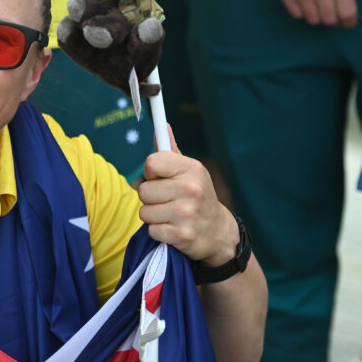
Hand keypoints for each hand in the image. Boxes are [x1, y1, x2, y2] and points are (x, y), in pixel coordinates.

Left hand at [138, 130, 237, 264]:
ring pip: (144, 212)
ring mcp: (187, 213)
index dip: (150, 173)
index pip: (151, 163)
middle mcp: (191, 189)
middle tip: (166, 200)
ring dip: (153, 216)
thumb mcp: (189, 171)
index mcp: (192, 168)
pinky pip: (151, 230)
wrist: (217, 231)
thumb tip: (162, 126)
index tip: (160, 178)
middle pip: (144, 190)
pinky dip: (158, 232)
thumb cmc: (196, 196)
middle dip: (150, 198)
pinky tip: (173, 227)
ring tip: (170, 214)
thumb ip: (171, 151)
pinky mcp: (182, 234)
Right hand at [275, 0, 355, 26]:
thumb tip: (345, 13)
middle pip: (330, 20)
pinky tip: (304, 1)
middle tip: (332, 14)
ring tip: (318, 6)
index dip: (348, 22)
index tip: (347, 23)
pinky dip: (301, 11)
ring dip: (317, 16)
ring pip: (312, 19)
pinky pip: (296, 14)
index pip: (347, 14)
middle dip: (333, 19)